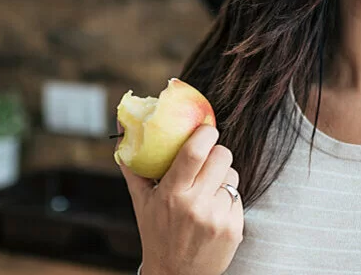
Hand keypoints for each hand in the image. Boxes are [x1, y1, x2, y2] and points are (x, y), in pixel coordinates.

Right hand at [118, 124, 243, 274]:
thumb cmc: (156, 233)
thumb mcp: (141, 201)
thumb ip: (133, 166)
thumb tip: (122, 131)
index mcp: (171, 194)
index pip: (194, 152)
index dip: (205, 133)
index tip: (206, 128)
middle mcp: (195, 205)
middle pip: (221, 157)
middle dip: (217, 152)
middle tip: (209, 157)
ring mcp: (217, 217)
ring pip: (233, 176)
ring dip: (223, 177)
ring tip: (207, 191)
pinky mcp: (233, 228)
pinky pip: (238, 197)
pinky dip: (228, 200)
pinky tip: (214, 211)